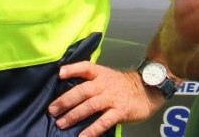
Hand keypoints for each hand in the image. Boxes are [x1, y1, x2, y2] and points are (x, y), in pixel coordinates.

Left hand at [47, 62, 162, 136]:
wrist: (146, 90)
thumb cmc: (121, 85)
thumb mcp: (106, 77)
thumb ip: (90, 81)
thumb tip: (67, 90)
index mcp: (100, 74)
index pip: (85, 67)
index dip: (72, 69)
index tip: (59, 74)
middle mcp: (104, 85)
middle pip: (83, 91)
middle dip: (65, 100)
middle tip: (52, 110)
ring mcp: (112, 98)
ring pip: (90, 106)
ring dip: (74, 115)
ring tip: (61, 123)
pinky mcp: (119, 112)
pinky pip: (104, 121)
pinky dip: (92, 129)